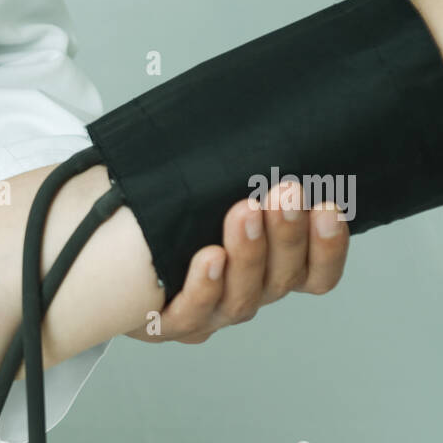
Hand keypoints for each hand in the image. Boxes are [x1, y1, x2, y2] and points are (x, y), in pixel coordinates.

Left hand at [127, 179, 349, 342]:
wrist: (112, 269)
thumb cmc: (176, 226)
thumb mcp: (215, 197)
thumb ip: (245, 176)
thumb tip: (266, 117)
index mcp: (270, 272)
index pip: (317, 273)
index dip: (330, 247)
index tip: (328, 206)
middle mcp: (248, 296)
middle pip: (282, 278)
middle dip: (287, 235)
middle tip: (285, 194)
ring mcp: (210, 314)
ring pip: (242, 297)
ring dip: (249, 254)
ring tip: (246, 212)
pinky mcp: (168, 325)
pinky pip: (192, 313)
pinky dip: (204, 286)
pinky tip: (209, 257)